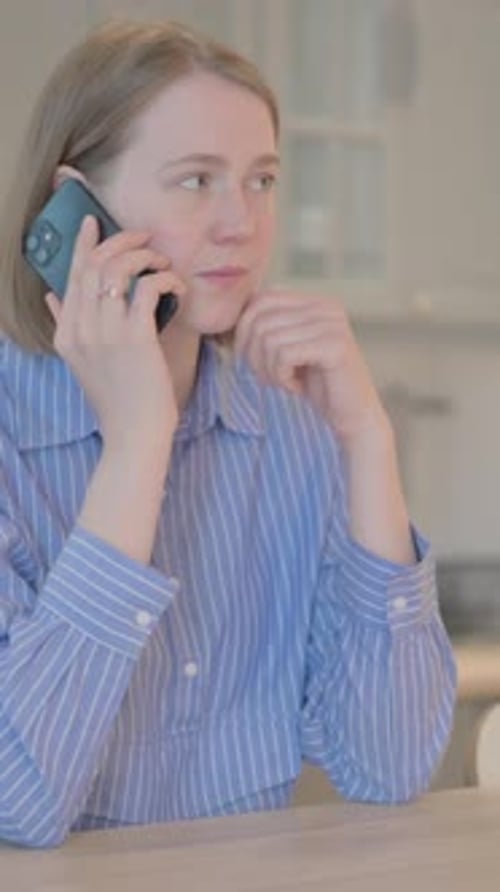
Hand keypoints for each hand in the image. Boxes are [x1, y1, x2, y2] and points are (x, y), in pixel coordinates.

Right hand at [46, 215, 185, 449]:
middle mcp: (81, 329)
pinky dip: (165, 279)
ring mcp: (106, 333)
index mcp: (66, 334)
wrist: (134, 435)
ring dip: (145, 258)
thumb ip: (67, 327)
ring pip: (120, 270)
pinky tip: (176, 286)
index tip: (94, 222)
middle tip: (143, 237)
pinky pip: (148, 287)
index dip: (84, 244)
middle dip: (120, 241)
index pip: (72, 275)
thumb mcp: (82, 364)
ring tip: (162, 263)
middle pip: (94, 265)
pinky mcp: (135, 338)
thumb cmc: (118, 402)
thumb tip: (53, 296)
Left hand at [234, 290, 388, 447]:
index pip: (262, 298)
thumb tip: (231, 317)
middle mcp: (327, 307)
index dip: (244, 330)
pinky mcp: (336, 347)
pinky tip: (296, 387)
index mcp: (315, 302)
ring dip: (268, 369)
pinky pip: (284, 354)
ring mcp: (333, 325)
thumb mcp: (288, 349)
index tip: (248, 358)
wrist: (353, 417)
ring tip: (284, 382)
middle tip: (268, 377)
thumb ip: (269, 327)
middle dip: (253, 354)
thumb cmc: (317, 385)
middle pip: (261, 319)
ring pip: (269, 339)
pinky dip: (281, 376)